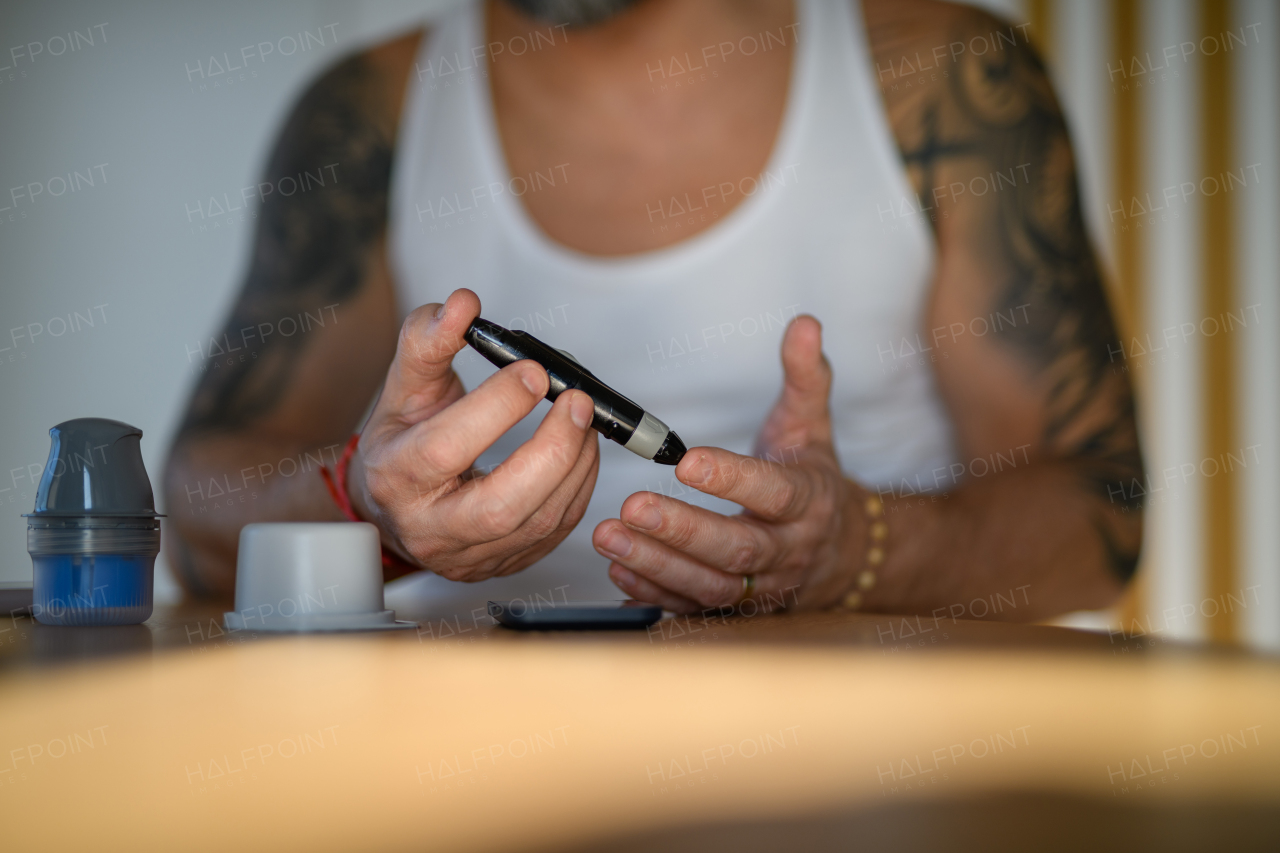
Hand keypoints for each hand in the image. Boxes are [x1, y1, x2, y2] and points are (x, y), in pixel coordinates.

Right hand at [348, 288, 599, 580]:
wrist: (395, 502)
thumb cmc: (403, 437)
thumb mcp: (404, 383)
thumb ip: (429, 338)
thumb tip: (464, 303)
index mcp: (395, 477)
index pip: (445, 449)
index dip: (495, 409)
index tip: (534, 371)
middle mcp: (429, 528)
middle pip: (501, 506)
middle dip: (552, 451)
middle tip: (577, 401)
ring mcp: (470, 556)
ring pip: (538, 522)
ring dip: (576, 464)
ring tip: (583, 417)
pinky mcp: (504, 563)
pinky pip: (555, 531)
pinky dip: (579, 485)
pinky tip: (581, 449)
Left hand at [592, 316, 864, 612]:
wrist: (839, 552)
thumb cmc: (812, 479)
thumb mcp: (812, 424)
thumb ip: (805, 376)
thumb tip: (804, 325)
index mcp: (808, 501)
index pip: (773, 491)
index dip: (732, 477)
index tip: (686, 460)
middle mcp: (787, 550)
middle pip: (736, 547)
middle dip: (682, 529)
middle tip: (631, 505)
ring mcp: (761, 585)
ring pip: (710, 584)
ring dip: (656, 563)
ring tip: (610, 535)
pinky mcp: (735, 607)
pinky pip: (693, 607)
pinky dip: (654, 593)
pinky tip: (619, 569)